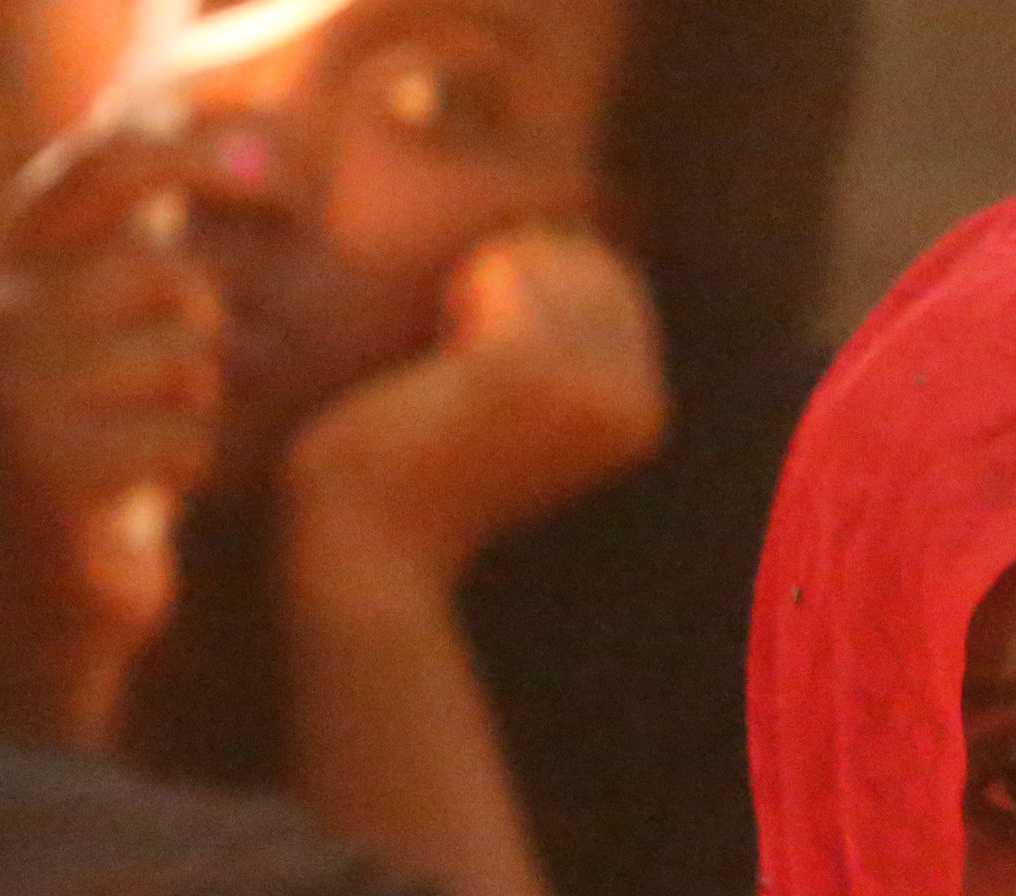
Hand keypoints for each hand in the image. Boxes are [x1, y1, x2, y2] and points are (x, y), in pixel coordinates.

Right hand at [0, 131, 227, 676]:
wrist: (61, 591)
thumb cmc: (118, 445)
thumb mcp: (125, 328)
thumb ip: (150, 236)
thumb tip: (220, 124)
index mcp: (11, 267)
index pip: (99, 164)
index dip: (196, 154)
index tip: (285, 181)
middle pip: (167, 277)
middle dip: (212, 330)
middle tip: (206, 376)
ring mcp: (9, 392)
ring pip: (185, 360)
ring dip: (204, 407)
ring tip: (162, 439)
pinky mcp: (43, 466)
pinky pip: (183, 436)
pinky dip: (195, 466)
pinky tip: (159, 487)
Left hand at [283, 227, 671, 590]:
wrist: (373, 543)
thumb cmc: (423, 463)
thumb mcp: (510, 397)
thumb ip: (558, 333)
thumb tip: (566, 232)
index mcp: (642, 416)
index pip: (616, 282)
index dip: (543, 283)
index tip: (488, 348)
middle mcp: (636, 403)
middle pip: (590, 259)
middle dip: (520, 273)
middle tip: (465, 350)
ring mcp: (591, 384)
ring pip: (551, 252)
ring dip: (489, 277)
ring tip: (454, 353)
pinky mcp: (534, 367)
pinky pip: (506, 265)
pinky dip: (464, 287)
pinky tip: (442, 351)